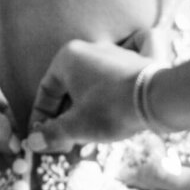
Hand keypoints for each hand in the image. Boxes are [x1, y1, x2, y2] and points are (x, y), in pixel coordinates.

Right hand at [29, 40, 154, 150]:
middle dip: (65, 112)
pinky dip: (130, 55)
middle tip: (65, 137)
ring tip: (89, 125)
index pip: (46, 89)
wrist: (156, 100)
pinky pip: (133, 51)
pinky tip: (130, 58)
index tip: (42, 136)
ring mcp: (118, 50)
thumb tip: (32, 142)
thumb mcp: (76, 126)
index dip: (41, 117)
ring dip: (87, 99)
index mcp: (67, 58)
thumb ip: (51, 133)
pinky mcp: (142, 57)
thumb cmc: (110, 109)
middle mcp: (90, 48)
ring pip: (95, 75)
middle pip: (70, 84)